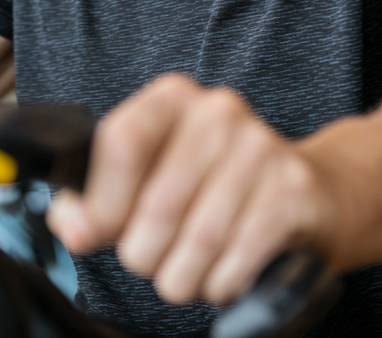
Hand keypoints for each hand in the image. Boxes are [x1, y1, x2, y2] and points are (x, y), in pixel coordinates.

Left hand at [46, 74, 336, 304]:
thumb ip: (101, 198)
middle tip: (152, 259)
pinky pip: (235, 260)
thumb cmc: (213, 185)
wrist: (311, 192)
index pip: (121, 143)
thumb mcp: (153, 175)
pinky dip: (219, 283)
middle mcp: (217, 111)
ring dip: (181, 277)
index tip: (96, 232)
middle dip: (144, 254)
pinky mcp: (291, 191)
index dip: (102, 202)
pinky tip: (222, 274)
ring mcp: (259, 147)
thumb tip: (70, 224)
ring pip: (196, 241)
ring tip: (185, 273)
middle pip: (155, 205)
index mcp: (172, 97)